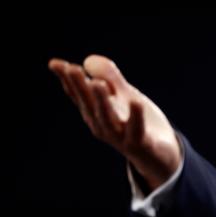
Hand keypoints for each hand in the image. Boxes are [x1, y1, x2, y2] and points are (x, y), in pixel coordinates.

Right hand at [49, 55, 182, 191]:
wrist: (159, 156)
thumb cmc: (137, 125)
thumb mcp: (124, 97)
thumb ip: (110, 78)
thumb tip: (88, 59)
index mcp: (96, 114)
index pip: (78, 95)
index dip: (67, 80)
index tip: (55, 63)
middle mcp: (103, 126)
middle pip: (89, 105)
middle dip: (80, 87)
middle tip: (72, 69)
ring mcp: (120, 136)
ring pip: (108, 118)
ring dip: (102, 102)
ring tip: (97, 83)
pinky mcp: (141, 143)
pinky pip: (137, 131)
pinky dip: (136, 117)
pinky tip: (136, 102)